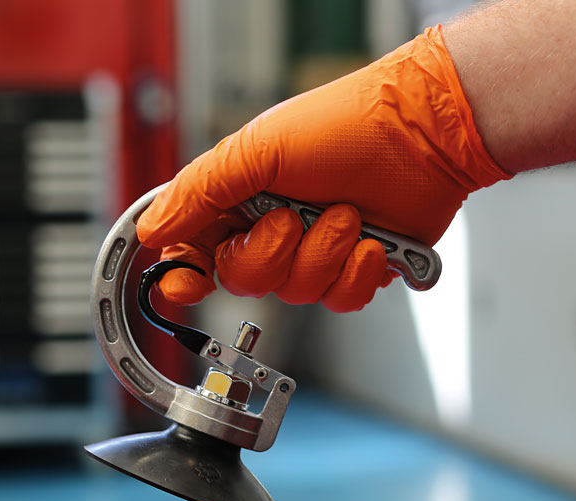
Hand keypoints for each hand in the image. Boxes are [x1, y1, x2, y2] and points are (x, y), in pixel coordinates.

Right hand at [136, 25, 508, 311]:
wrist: (423, 134)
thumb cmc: (344, 125)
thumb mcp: (256, 151)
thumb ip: (199, 193)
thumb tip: (152, 230)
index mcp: (240, 200)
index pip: (194, 251)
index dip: (185, 275)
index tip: (186, 284)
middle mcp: (273, 229)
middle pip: (245, 280)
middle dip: (275, 253)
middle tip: (296, 216)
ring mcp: (315, 251)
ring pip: (297, 294)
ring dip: (326, 254)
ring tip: (347, 214)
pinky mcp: (355, 269)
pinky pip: (342, 300)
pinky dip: (358, 272)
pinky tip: (372, 242)